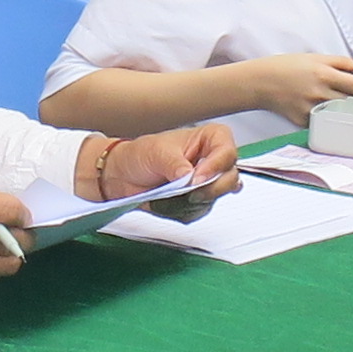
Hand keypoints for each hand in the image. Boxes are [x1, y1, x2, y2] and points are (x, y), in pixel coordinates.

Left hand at [107, 122, 240, 216]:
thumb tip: (189, 177)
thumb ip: (175, 164)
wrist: (123, 175)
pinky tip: (167, 201)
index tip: (197, 177)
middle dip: (209, 190)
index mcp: (208, 139)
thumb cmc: (141, 154)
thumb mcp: (157, 152)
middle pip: (229, 179)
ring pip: (214, 199)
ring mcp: (207, 183)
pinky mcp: (198, 202)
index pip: (227, 151)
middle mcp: (212, 161)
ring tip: (167, 193)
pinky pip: (199, 212)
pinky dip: (182, 210)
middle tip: (189, 193)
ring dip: (190, 201)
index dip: (216, 166)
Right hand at [234, 53, 352, 126]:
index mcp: (324, 75)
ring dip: (344, 105)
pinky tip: (317, 103)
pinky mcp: (306, 122)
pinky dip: (327, 113)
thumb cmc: (285, 67)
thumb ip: (341, 62)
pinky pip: (325, 120)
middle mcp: (321, 94)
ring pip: (341, 112)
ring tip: (334, 95)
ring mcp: (313, 110)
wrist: (261, 83)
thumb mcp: (315, 57)